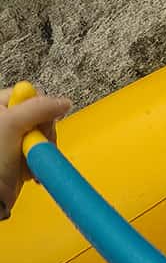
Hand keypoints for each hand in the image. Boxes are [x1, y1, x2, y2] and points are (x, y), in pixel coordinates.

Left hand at [0, 85, 70, 219]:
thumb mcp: (11, 124)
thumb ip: (38, 107)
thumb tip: (63, 103)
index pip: (26, 94)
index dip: (38, 106)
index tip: (38, 120)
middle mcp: (4, 124)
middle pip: (39, 114)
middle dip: (42, 131)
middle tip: (34, 142)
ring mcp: (12, 142)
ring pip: (43, 133)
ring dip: (42, 147)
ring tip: (31, 158)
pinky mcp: (19, 158)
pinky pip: (41, 150)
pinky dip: (41, 159)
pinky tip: (33, 167)